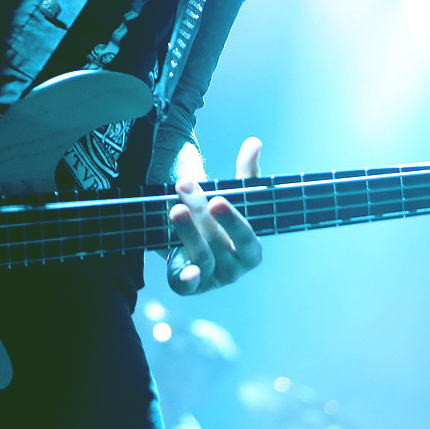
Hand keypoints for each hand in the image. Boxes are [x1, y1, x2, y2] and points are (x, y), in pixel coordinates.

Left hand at [166, 136, 264, 294]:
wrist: (199, 246)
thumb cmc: (222, 222)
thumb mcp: (236, 199)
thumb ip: (246, 173)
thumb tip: (254, 142)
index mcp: (251, 249)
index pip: (247, 238)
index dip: (233, 220)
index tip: (217, 199)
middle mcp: (235, 268)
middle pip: (218, 242)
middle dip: (201, 213)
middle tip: (185, 187)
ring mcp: (212, 280)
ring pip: (202, 258)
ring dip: (188, 233)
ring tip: (175, 209)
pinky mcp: (190, 286)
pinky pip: (187, 286)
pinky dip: (187, 279)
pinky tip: (185, 271)